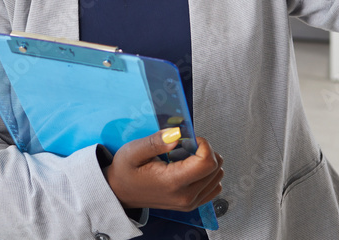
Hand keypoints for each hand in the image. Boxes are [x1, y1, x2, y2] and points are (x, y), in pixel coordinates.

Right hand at [104, 129, 222, 211]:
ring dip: (207, 161)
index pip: (207, 162)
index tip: (190, 139)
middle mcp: (185, 196)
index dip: (204, 144)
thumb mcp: (133, 151)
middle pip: (215, 168)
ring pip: (217, 176)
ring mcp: (189, 202)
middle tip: (186, 146)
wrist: (120, 193)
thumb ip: (155, 142)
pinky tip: (191, 168)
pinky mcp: (191, 204)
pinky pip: (213, 187)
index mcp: (172, 182)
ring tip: (187, 157)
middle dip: (205, 150)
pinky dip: (208, 174)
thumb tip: (177, 135)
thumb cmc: (125, 172)